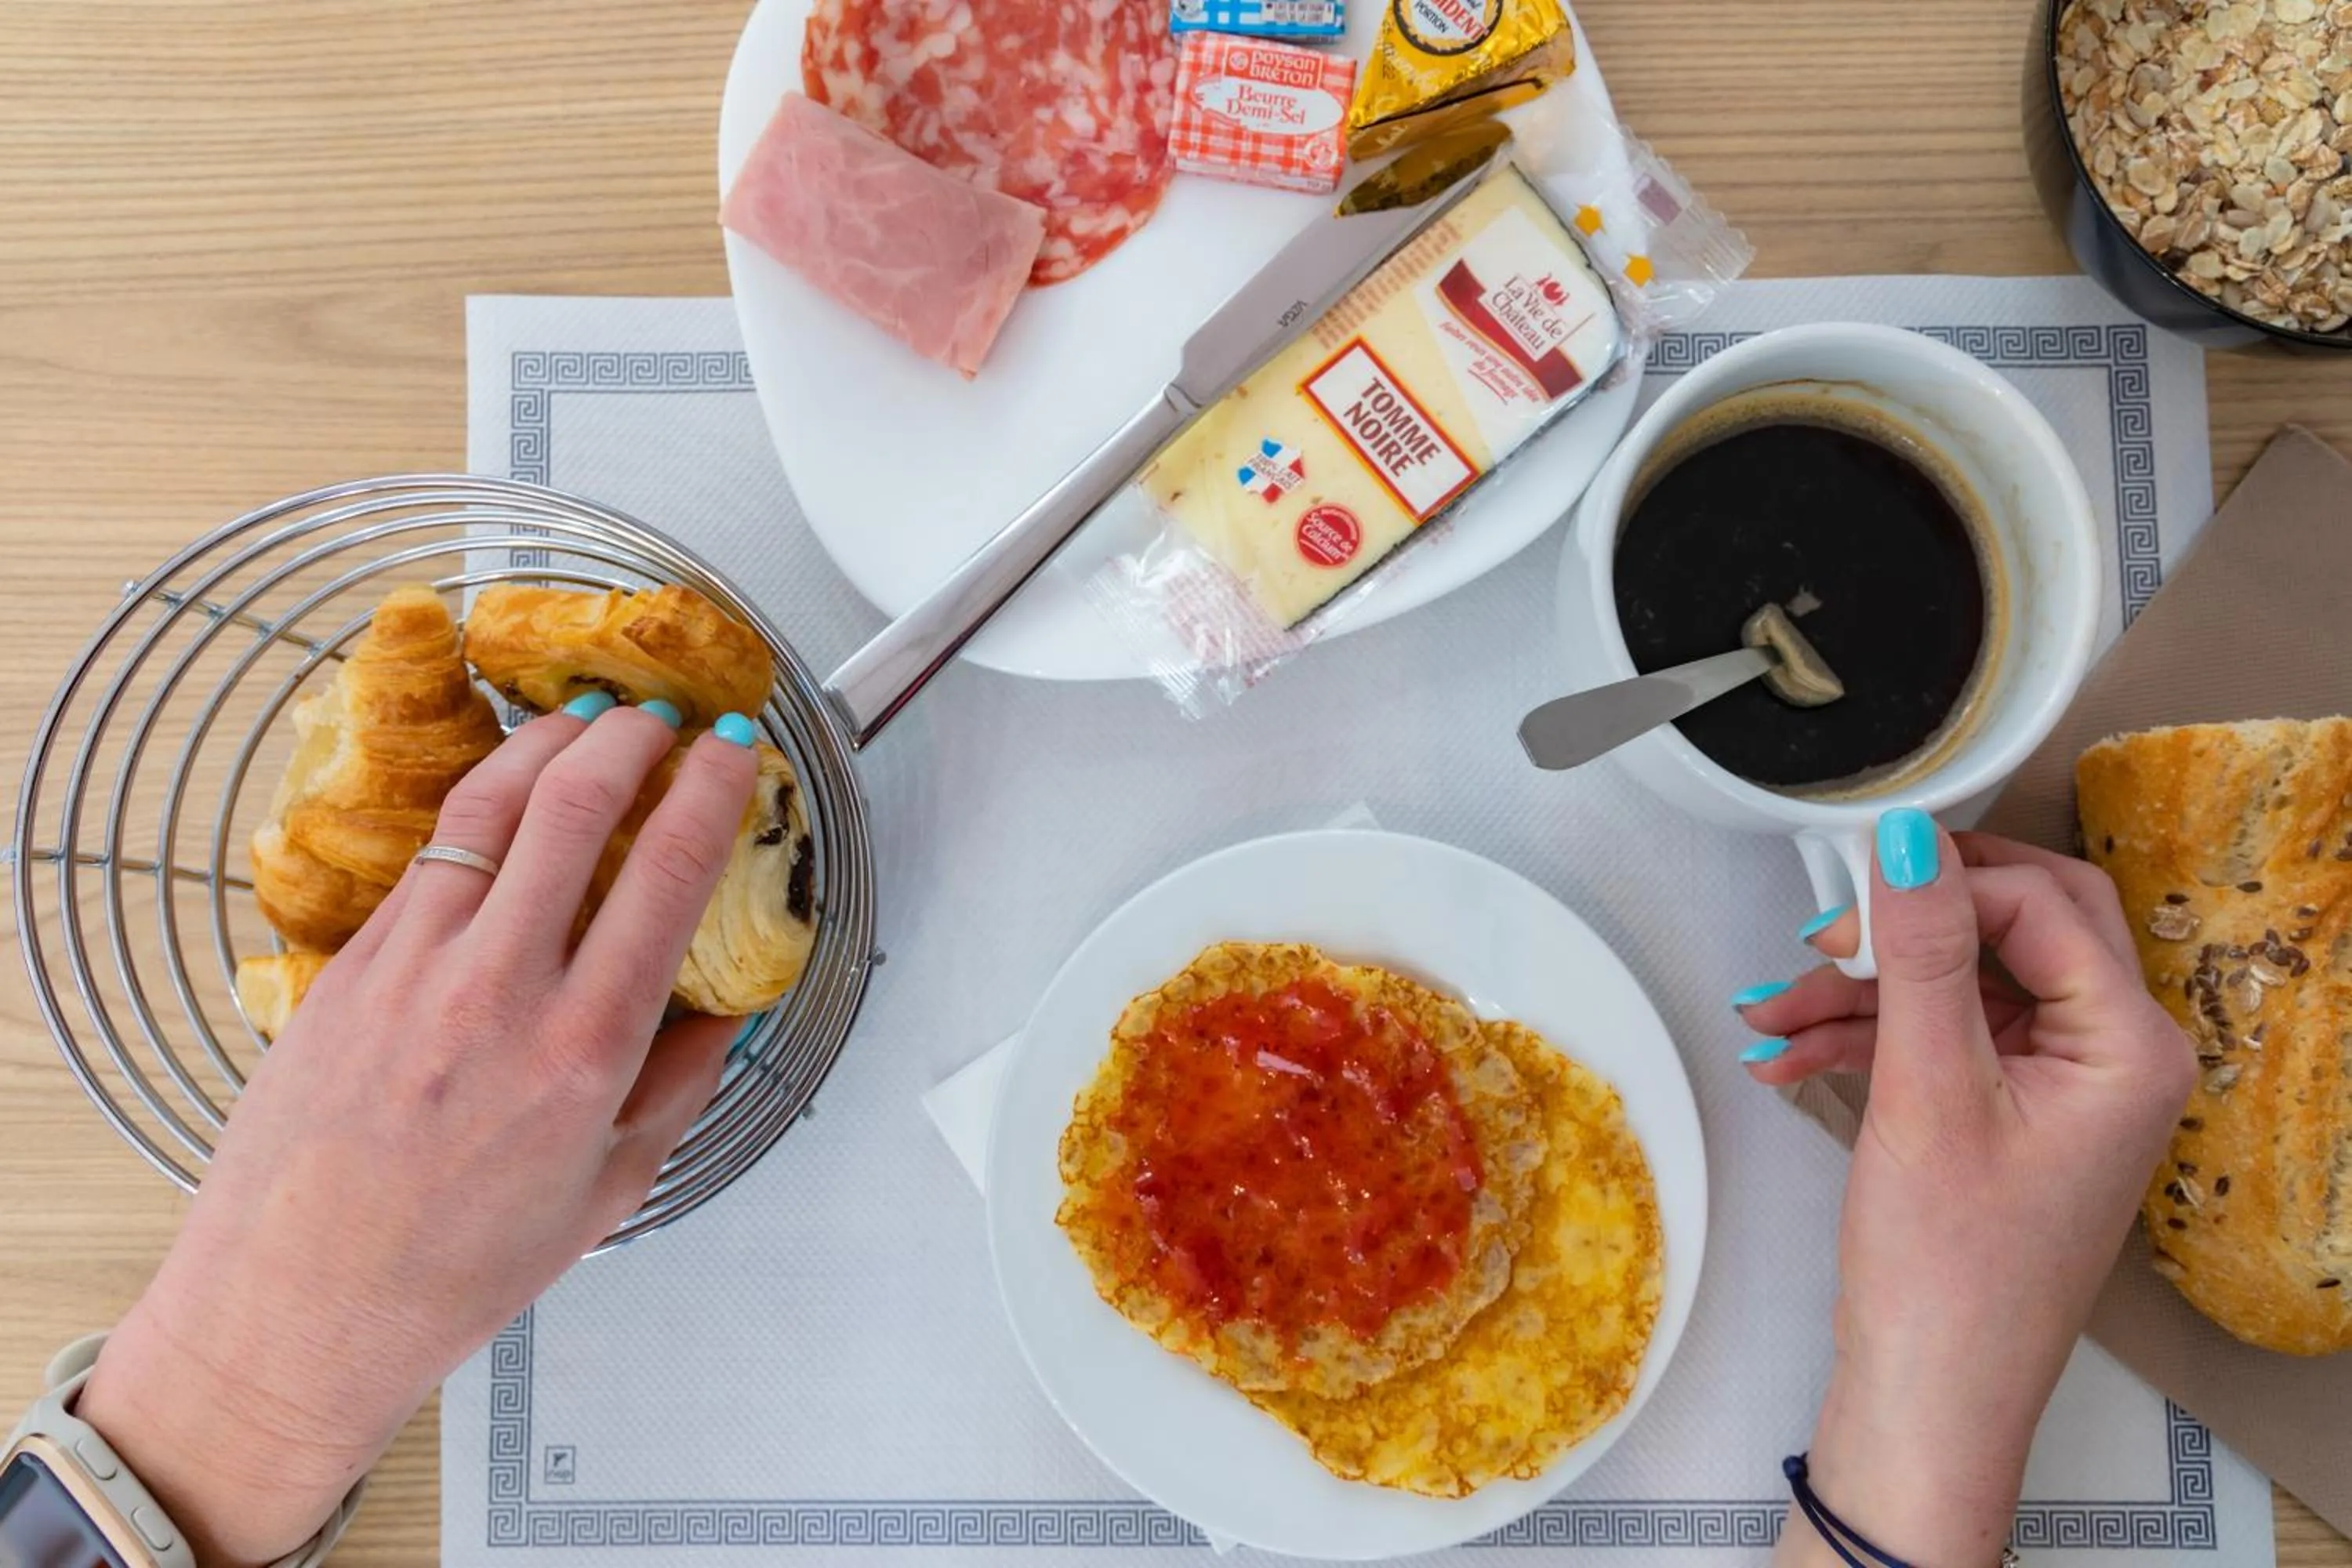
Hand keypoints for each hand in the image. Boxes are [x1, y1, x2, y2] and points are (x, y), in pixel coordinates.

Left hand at [75, 700, 759, 1565]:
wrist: (297, 1305)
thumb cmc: (453, 1270)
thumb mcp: (608, 1193)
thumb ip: (677, 1087)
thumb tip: (722, 1012)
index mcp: (582, 1052)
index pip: (667, 874)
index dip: (708, 789)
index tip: (729, 750)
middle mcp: (497, 993)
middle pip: (575, 806)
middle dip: (633, 737)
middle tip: (664, 716)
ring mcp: (413, 968)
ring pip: (489, 807)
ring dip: (549, 743)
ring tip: (588, 720)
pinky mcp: (350, 965)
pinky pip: (429, 859)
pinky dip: (479, 804)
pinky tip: (505, 793)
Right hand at [1735, 811, 2194, 1566]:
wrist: (1926, 1402)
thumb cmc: (1948, 1273)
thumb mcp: (1926, 1092)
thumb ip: (1919, 953)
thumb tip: (1909, 836)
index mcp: (2129, 1046)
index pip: (2041, 903)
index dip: (1941, 883)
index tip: (1848, 886)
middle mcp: (2110, 1057)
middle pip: (2011, 928)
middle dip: (1904, 926)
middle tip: (1823, 927)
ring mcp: (2058, 1088)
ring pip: (1958, 984)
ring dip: (1860, 990)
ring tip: (1768, 1011)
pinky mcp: (2006, 1116)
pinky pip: (1936, 1040)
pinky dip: (1862, 1038)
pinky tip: (1785, 1054)